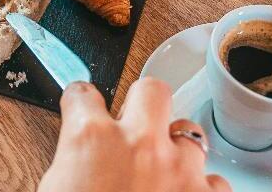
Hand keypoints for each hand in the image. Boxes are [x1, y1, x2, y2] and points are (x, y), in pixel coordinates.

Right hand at [38, 78, 229, 191]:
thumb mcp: (56, 191)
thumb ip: (74, 163)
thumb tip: (81, 156)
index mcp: (91, 141)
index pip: (83, 94)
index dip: (81, 103)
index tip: (82, 107)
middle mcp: (140, 145)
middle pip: (151, 90)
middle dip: (142, 103)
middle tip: (133, 125)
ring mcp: (180, 172)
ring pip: (191, 133)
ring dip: (175, 151)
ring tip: (162, 174)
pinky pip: (215, 181)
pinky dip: (200, 190)